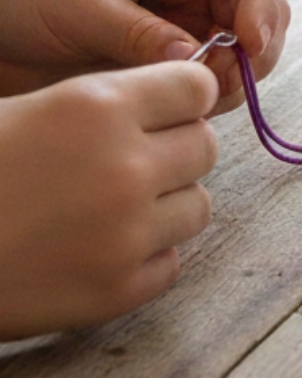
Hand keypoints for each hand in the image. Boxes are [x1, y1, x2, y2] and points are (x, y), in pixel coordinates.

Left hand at [0, 0, 289, 112]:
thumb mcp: (77, 5)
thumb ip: (138, 32)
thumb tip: (194, 61)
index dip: (260, 4)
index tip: (251, 45)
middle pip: (260, 12)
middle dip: (254, 50)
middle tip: (222, 83)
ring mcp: (186, 23)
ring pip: (246, 52)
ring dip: (235, 79)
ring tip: (192, 97)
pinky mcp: (174, 62)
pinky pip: (216, 81)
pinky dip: (212, 98)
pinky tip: (181, 106)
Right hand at [0, 63, 218, 337]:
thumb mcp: (19, 107)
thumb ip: (98, 100)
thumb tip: (162, 93)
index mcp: (96, 108)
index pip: (195, 86)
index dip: (182, 96)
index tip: (167, 106)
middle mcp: (124, 167)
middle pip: (205, 147)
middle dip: (177, 148)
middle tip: (137, 158)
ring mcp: (127, 234)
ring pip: (198, 206)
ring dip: (168, 203)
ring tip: (115, 206)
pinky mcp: (118, 291)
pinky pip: (172, 262)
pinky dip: (148, 255)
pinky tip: (101, 247)